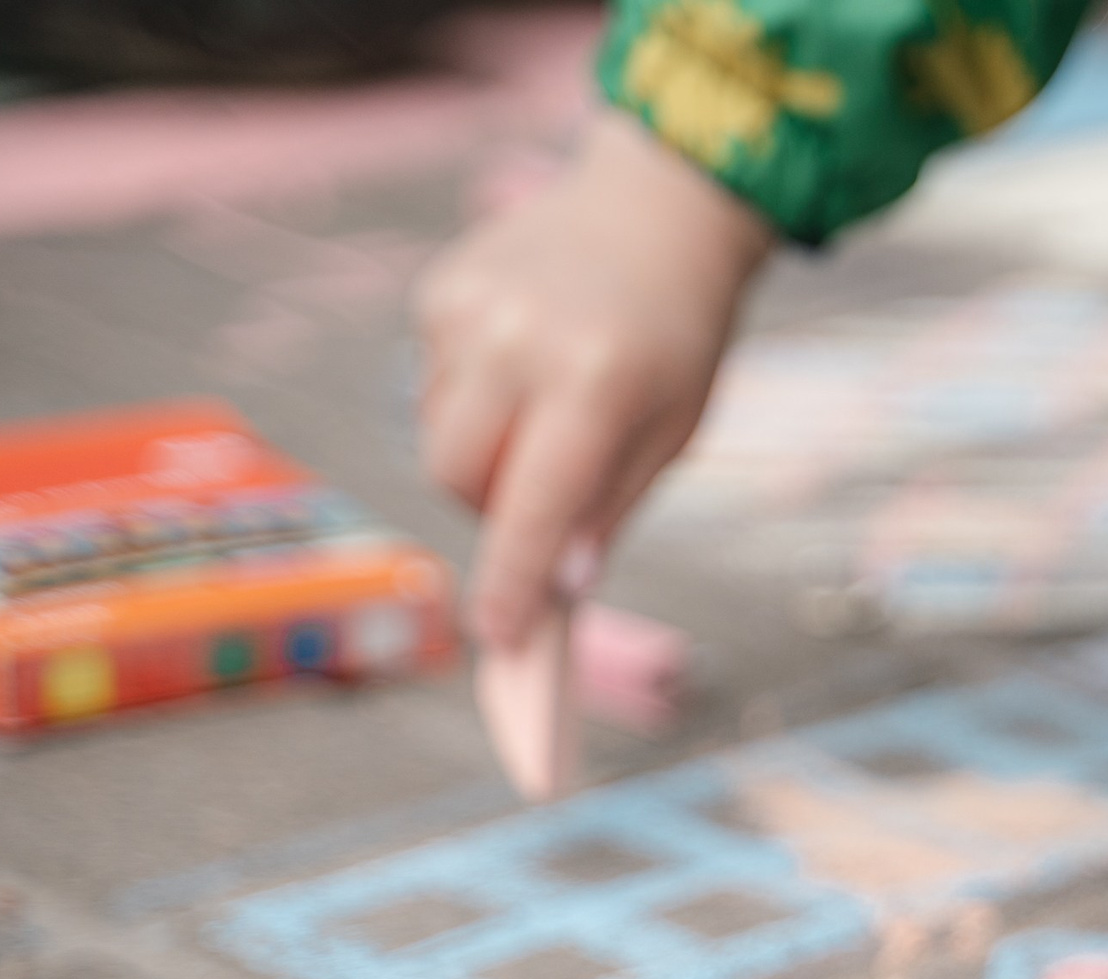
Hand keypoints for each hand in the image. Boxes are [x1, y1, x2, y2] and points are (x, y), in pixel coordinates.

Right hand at [413, 107, 773, 648]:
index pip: (535, 505)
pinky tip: (522, 359)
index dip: (513, 580)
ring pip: (437, 436)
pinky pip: (432, 386)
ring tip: (545, 405)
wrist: (657, 212)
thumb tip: (558, 586)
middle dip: (490, 507)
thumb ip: (610, 507)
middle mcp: (520, 341)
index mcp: (596, 380)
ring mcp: (468, 309)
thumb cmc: (675, 339)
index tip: (496, 637)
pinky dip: (473, 399)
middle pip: (455, 476)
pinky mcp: (438, 290)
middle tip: (545, 487)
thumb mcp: (673, 430)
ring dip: (482, 453)